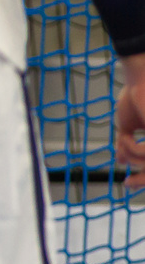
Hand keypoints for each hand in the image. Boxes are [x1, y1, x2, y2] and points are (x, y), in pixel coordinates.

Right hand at [116, 53, 144, 187]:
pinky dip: (129, 148)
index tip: (127, 183)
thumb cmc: (136, 96)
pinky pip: (144, 155)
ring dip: (130, 154)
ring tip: (123, 138)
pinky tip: (126, 136)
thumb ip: (126, 145)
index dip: (143, 178)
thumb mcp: (127, 126)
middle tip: (127, 183)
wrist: (140, 79)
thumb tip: (120, 162)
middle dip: (143, 180)